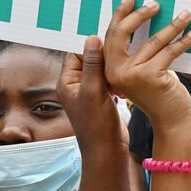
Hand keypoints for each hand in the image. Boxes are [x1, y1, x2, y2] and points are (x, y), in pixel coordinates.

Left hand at [58, 37, 126, 155]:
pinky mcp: (102, 98)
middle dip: (106, 59)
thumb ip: (92, 65)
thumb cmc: (96, 126)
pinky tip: (123, 91)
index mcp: (67, 82)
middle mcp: (76, 85)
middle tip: (119, 60)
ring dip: (113, 71)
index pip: (77, 53)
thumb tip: (92, 38)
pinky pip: (109, 81)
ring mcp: (90, 92)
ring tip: (120, 80)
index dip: (93, 48)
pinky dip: (117, 81)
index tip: (110, 45)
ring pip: (102, 70)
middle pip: (91, 59)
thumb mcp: (93, 92)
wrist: (107, 152)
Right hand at [103, 0, 190, 132]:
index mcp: (110, 68)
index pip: (111, 36)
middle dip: (140, 14)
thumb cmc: (158, 93)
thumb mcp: (142, 70)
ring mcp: (132, 74)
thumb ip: (137, 51)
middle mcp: (116, 71)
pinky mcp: (151, 76)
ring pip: (154, 40)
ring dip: (173, 25)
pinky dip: (184, 41)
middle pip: (122, 33)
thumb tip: (146, 17)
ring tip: (186, 15)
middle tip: (156, 4)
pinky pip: (169, 51)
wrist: (170, 120)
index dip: (120, 15)